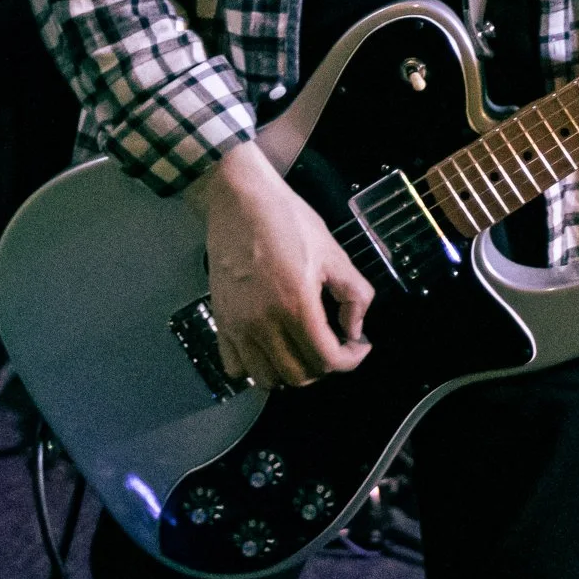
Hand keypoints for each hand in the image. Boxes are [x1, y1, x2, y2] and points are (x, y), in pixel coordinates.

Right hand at [184, 140, 373, 389]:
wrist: (239, 199)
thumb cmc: (288, 220)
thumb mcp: (333, 252)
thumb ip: (354, 294)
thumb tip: (354, 329)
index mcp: (296, 305)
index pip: (327, 360)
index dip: (351, 360)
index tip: (358, 345)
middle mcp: (264, 324)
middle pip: (300, 375)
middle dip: (325, 366)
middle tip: (334, 343)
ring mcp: (238, 326)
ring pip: (268, 378)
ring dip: (292, 371)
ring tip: (304, 349)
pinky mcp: (220, 321)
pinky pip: (236, 367)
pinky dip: (256, 368)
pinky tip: (270, 348)